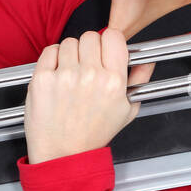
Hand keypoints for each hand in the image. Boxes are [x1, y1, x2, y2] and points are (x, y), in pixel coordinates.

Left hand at [24, 28, 155, 163]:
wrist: (63, 154)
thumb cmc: (92, 135)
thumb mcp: (126, 111)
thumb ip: (139, 82)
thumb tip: (147, 62)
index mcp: (113, 81)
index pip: (113, 36)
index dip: (108, 42)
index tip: (104, 50)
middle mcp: (90, 75)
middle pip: (90, 36)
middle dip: (89, 49)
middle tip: (86, 66)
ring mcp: (64, 76)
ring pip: (69, 42)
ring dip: (70, 54)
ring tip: (71, 74)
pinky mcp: (43, 78)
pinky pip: (50, 50)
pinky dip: (52, 58)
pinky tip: (57, 74)